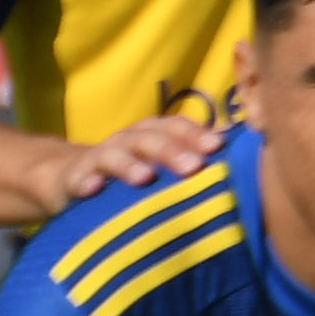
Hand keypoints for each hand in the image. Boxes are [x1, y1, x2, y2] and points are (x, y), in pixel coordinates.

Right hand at [37, 115, 219, 208]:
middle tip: (194, 167)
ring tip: (144, 178)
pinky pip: (78, 179)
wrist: (69, 177)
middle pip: (149, 139)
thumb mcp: (161, 164)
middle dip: (172, 150)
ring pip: (114, 155)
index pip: (175, 126)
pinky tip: (93, 189)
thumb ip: (194, 157)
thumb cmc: (131, 172)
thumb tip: (245, 151)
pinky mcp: (74, 178)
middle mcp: (127, 140)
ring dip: (129, 165)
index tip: (218, 146)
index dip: (195, 133)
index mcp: (151, 134)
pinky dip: (85, 182)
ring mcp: (99, 158)